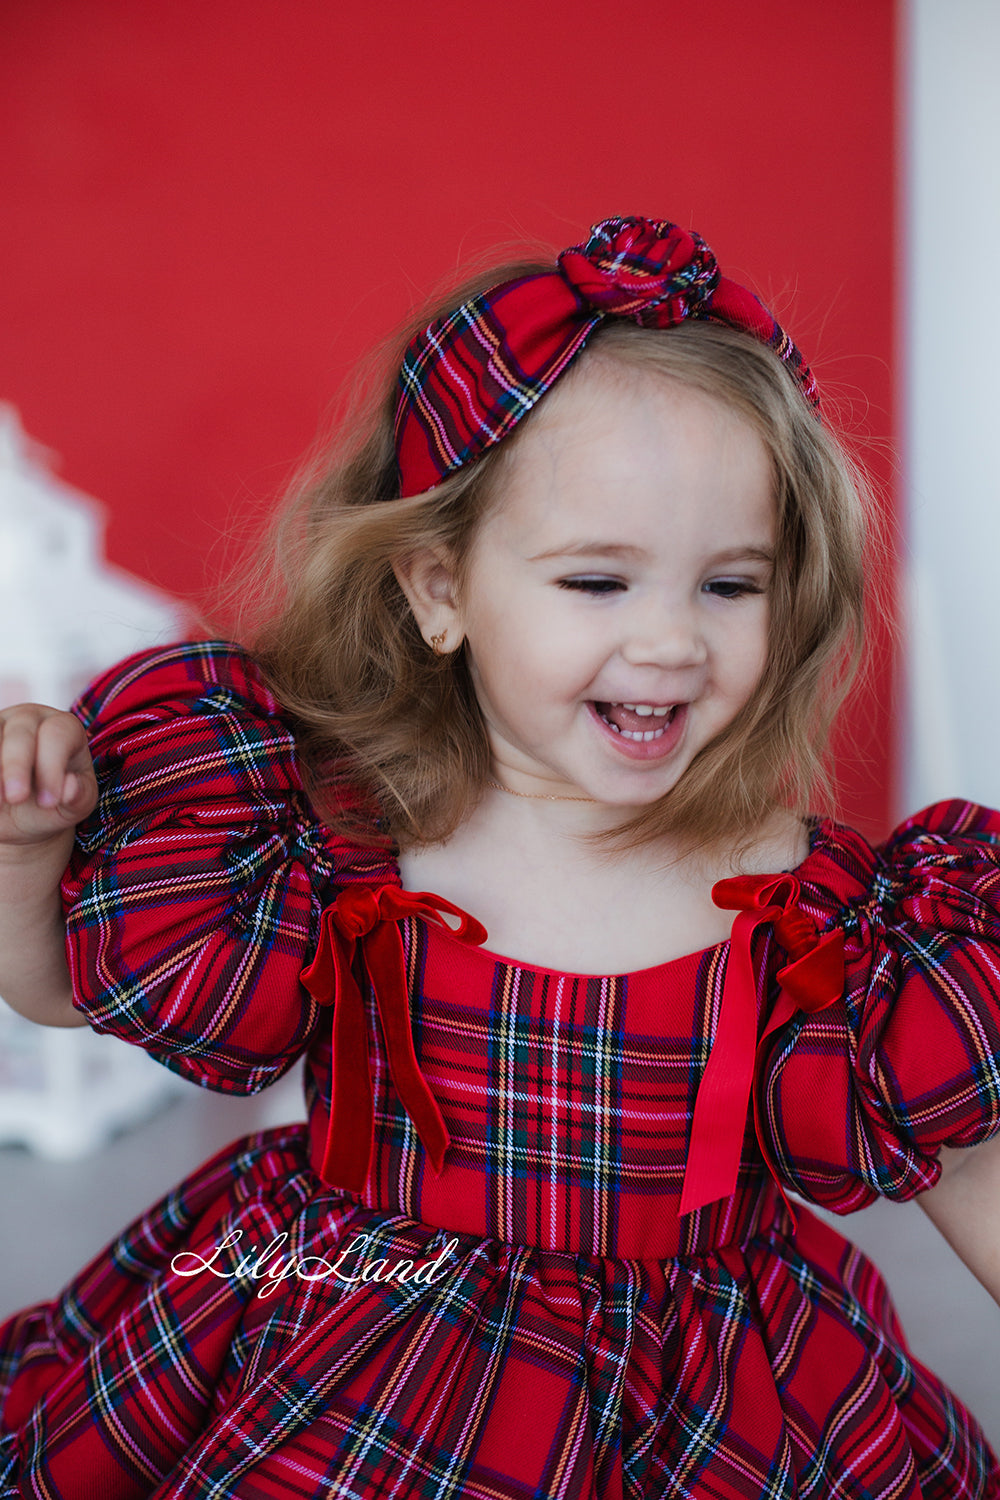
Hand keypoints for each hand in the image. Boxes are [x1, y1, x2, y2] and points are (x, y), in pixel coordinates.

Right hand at [0, 704, 97, 846]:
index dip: (52, 767)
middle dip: (17, 765)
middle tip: (16, 798)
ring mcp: (1, 723)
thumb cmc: (52, 802)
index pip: (58, 735)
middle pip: (21, 732)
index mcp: (65, 727)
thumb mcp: (74, 805)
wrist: (20, 812)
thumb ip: (80, 796)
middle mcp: (30, 718)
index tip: (47, 802)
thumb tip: (71, 787)